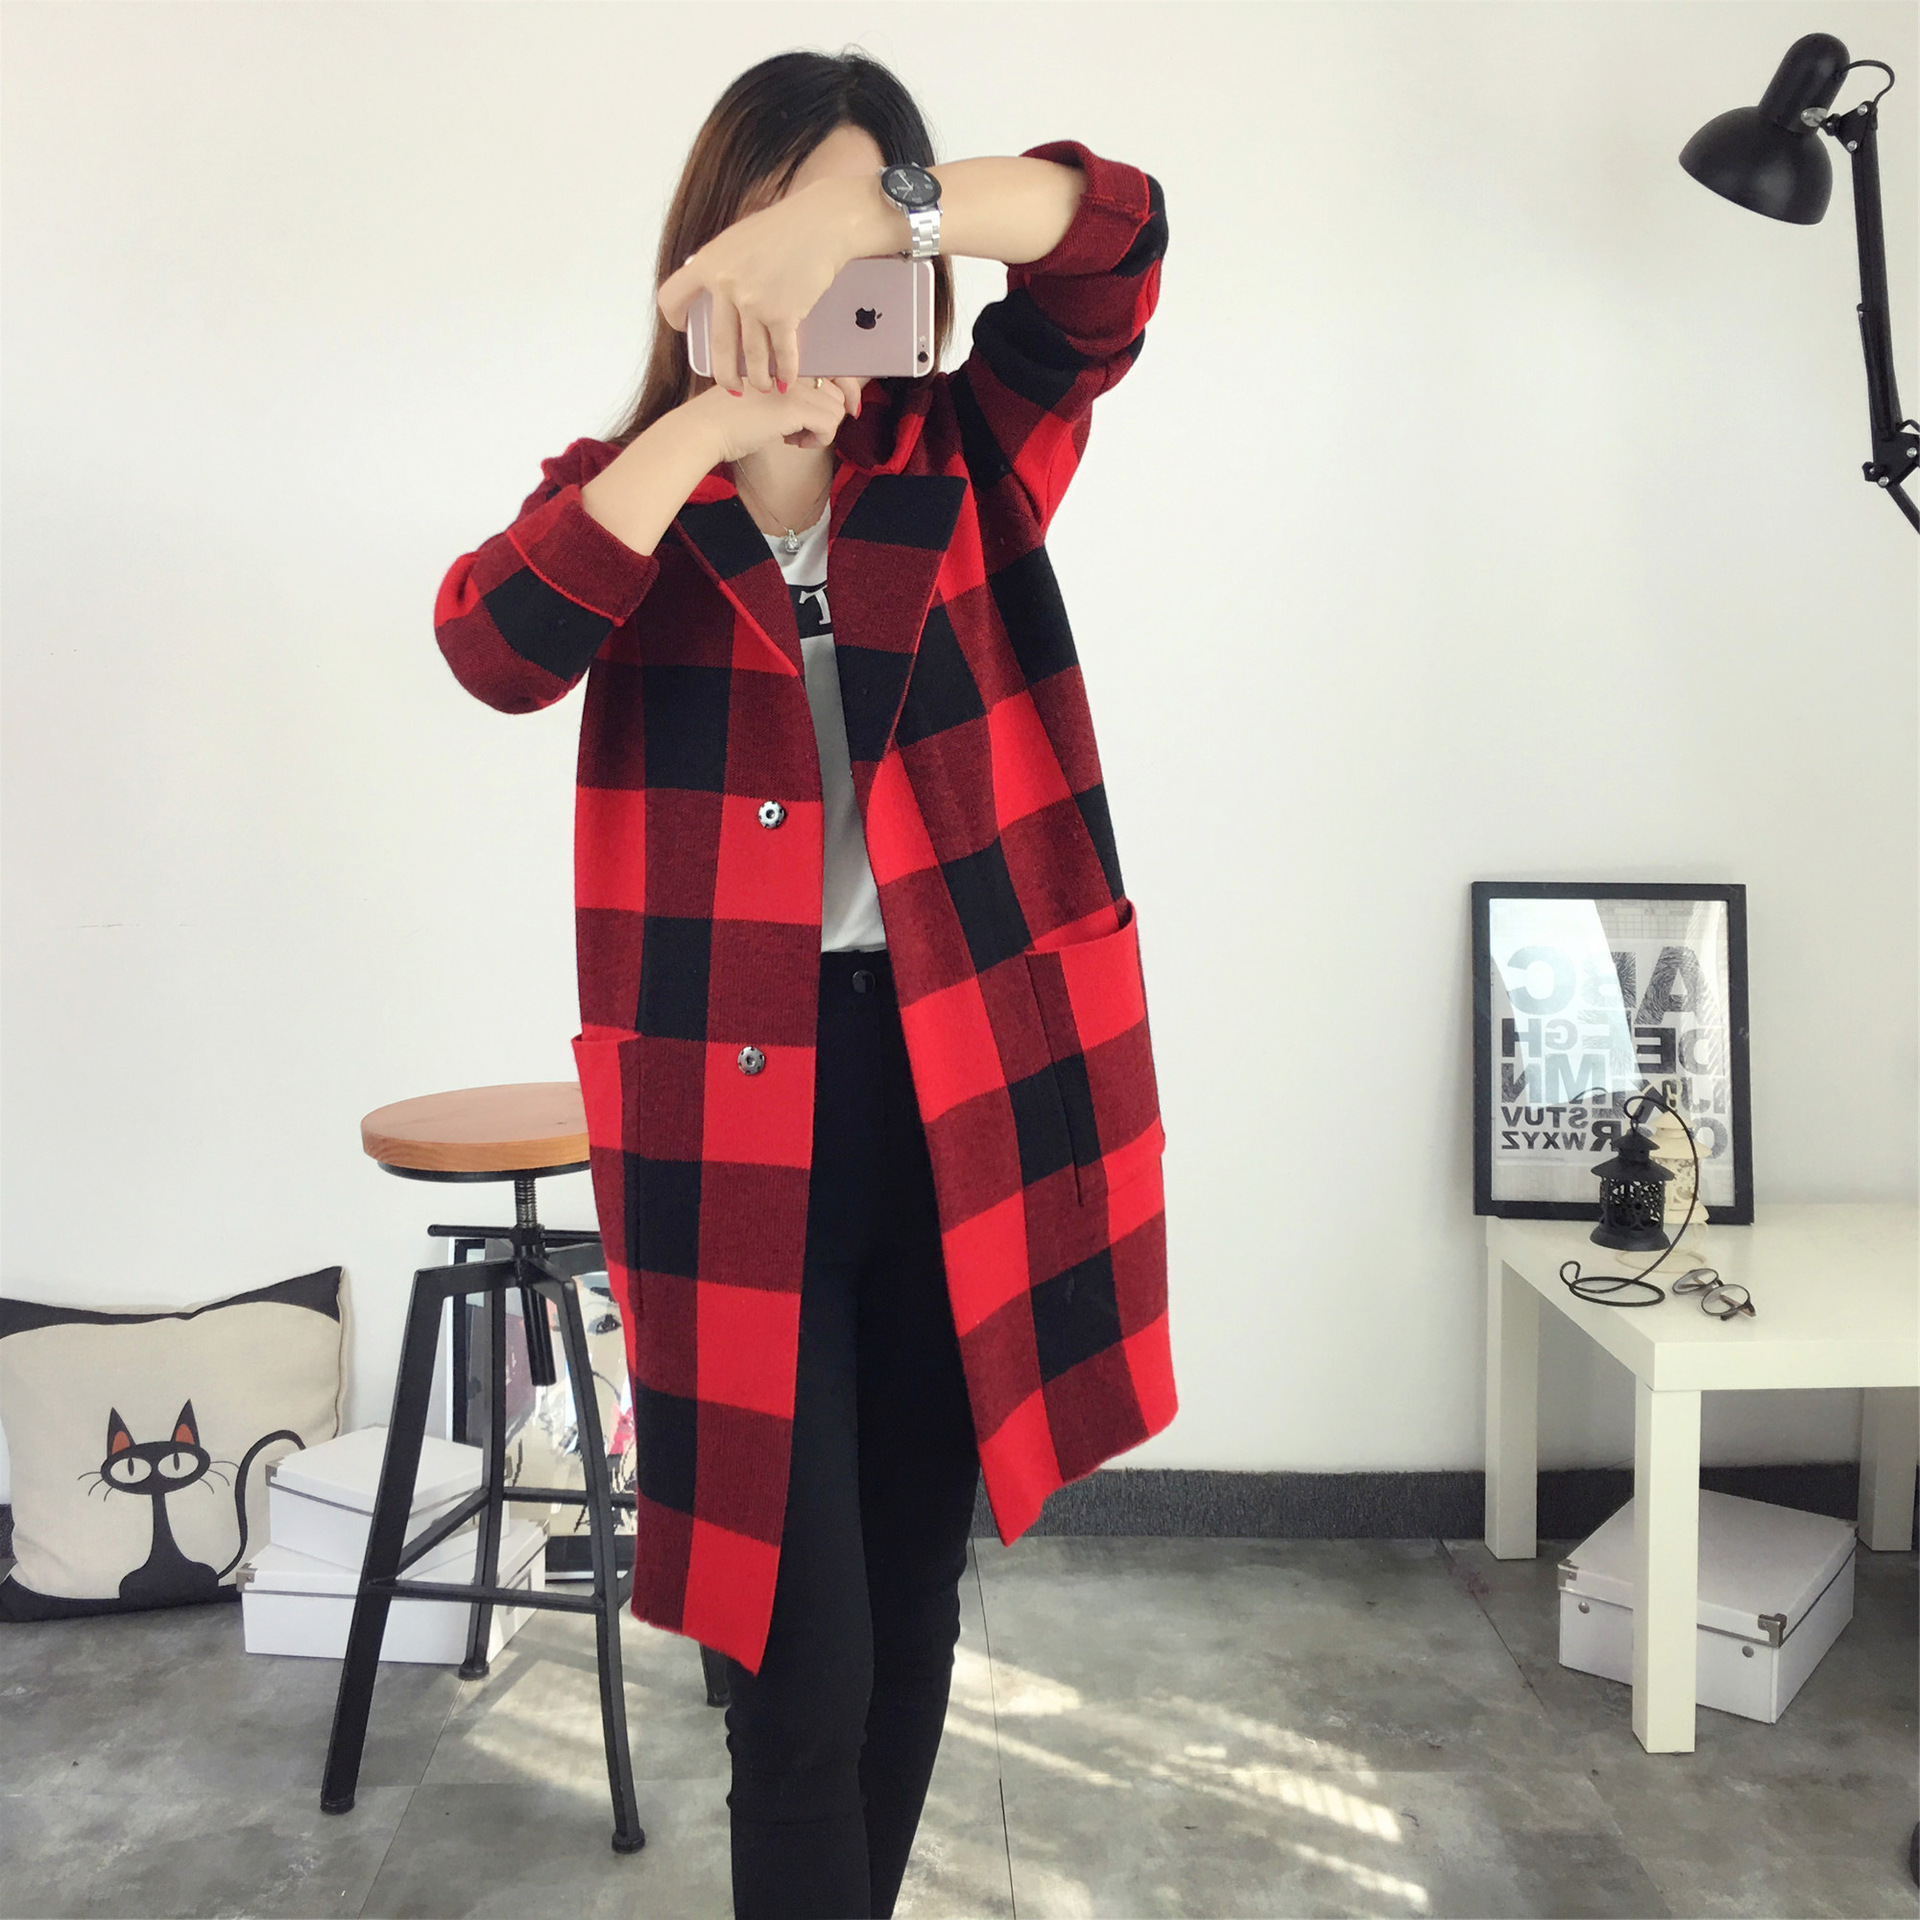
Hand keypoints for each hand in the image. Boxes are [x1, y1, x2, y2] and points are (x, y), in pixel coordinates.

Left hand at [659, 177, 856, 394]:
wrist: (822, 223)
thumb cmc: (786, 226)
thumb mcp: (739, 239)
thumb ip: (724, 265)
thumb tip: (718, 288)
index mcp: (708, 262)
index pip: (672, 297)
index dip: (675, 318)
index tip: (686, 329)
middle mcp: (725, 285)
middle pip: (718, 346)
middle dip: (725, 375)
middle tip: (731, 386)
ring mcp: (753, 301)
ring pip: (751, 357)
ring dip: (758, 379)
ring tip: (763, 386)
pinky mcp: (783, 313)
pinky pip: (782, 354)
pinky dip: (786, 372)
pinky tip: (787, 381)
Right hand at [690, 375, 869, 463]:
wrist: (704, 428)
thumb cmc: (728, 418)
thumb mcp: (762, 396)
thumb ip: (789, 393)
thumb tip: (822, 409)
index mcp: (782, 357)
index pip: (831, 366)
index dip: (846, 390)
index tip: (844, 411)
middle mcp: (791, 363)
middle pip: (839, 389)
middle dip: (828, 417)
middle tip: (802, 432)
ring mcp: (793, 382)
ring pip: (837, 407)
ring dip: (821, 430)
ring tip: (794, 437)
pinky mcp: (794, 405)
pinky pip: (830, 424)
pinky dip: (818, 440)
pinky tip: (794, 443)